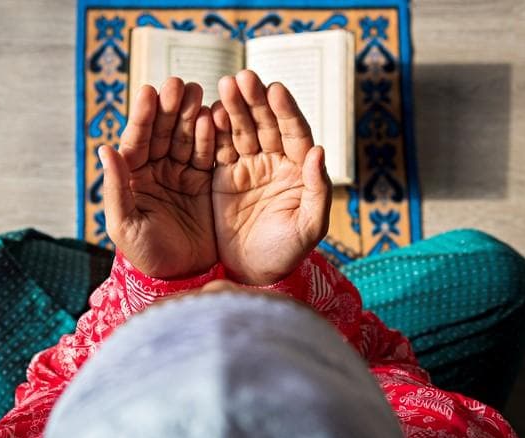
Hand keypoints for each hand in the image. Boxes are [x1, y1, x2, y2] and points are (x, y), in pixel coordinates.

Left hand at [99, 78, 216, 278]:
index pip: (137, 141)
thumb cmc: (146, 255)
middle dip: (170, 108)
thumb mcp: (125, 225)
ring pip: (187, 138)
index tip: (148, 92)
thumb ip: (116, 188)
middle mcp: (157, 170)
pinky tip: (214, 117)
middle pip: (164, 132)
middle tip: (178, 84)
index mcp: (134, 177)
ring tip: (198, 92)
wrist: (182, 277)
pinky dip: (212, 137)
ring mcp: (183, 174)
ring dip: (191, 114)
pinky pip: (210, 155)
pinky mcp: (206, 182)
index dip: (143, 117)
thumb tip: (104, 149)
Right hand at [211, 70, 330, 284]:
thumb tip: (318, 150)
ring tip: (223, 87)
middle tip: (242, 78)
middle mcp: (274, 162)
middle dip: (255, 101)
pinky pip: (217, 148)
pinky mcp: (222, 176)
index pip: (294, 133)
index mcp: (298, 170)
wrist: (252, 273)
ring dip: (233, 108)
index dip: (285, 111)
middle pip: (266, 124)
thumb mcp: (308, 227)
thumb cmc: (287, 253)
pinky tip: (207, 114)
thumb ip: (317, 190)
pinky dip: (212, 131)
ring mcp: (247, 167)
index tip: (275, 89)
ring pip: (241, 130)